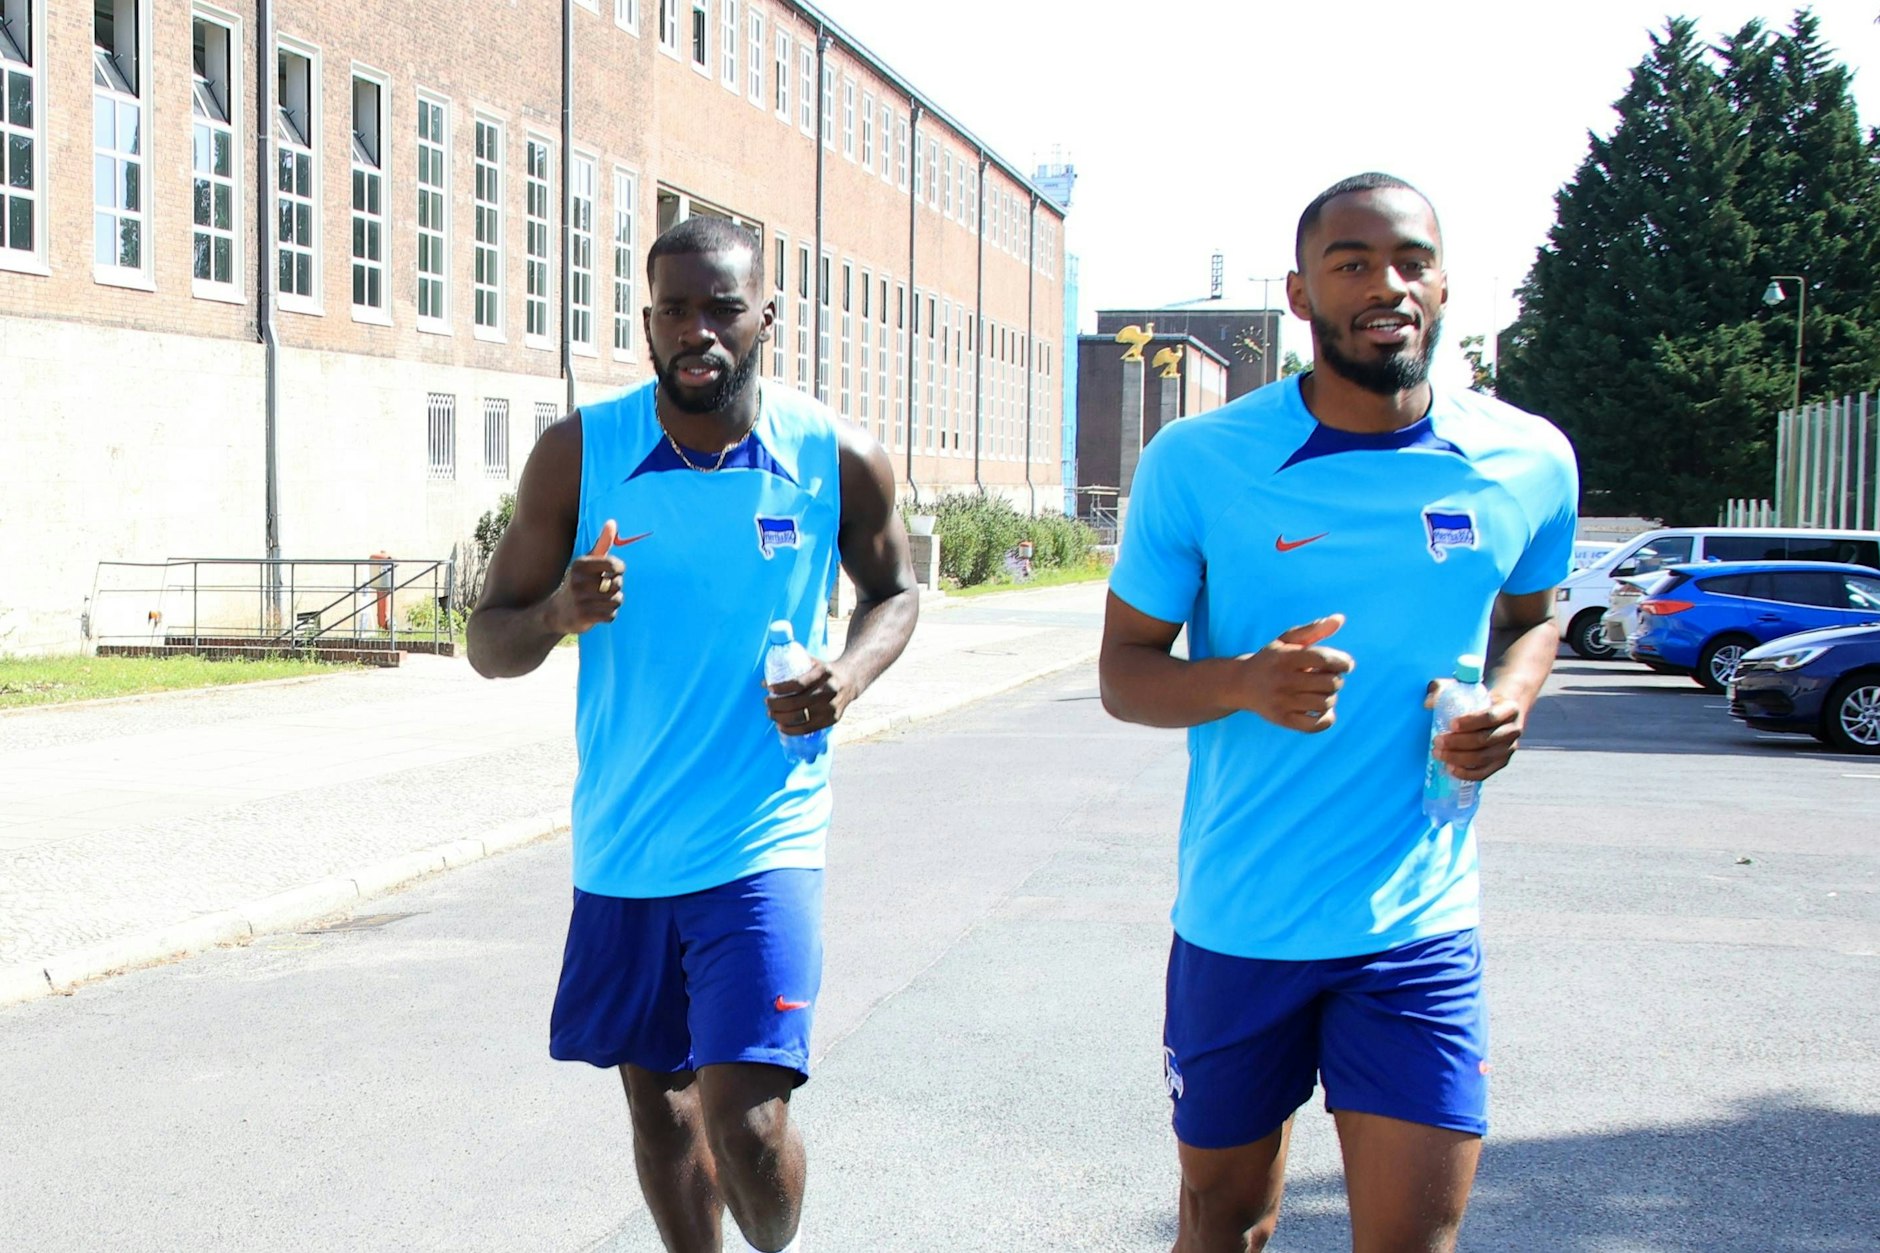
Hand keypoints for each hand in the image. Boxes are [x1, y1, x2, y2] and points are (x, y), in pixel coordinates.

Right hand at [549, 519, 624, 634]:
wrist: (555, 612)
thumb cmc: (578, 583)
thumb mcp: (586, 562)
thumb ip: (602, 544)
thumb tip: (612, 521)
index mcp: (580, 565)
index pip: (614, 566)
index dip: (619, 570)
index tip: (613, 573)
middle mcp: (578, 581)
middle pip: (618, 585)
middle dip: (615, 589)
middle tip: (603, 590)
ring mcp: (579, 600)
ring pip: (616, 601)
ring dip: (612, 603)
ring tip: (601, 601)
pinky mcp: (583, 616)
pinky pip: (611, 615)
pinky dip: (608, 615)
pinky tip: (598, 613)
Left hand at [765, 658, 853, 735]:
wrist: (851, 680)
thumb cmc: (825, 671)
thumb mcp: (814, 663)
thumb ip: (793, 667)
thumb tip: (765, 681)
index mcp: (823, 673)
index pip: (798, 683)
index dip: (780, 688)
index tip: (768, 688)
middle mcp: (829, 690)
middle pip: (796, 703)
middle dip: (776, 705)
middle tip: (767, 703)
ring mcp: (832, 707)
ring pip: (801, 717)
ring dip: (781, 718)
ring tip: (771, 714)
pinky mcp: (832, 719)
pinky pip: (809, 728)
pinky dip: (792, 729)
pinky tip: (781, 727)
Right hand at [1229, 615, 1354, 733]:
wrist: (1240, 684)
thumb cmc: (1271, 659)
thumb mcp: (1287, 640)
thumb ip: (1314, 629)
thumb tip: (1340, 619)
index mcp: (1285, 657)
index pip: (1324, 659)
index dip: (1342, 662)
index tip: (1345, 664)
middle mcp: (1282, 680)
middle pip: (1329, 683)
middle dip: (1336, 680)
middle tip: (1330, 678)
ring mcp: (1281, 702)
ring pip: (1325, 703)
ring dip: (1331, 697)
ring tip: (1323, 692)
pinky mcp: (1282, 719)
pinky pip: (1315, 725)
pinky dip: (1327, 719)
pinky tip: (1323, 711)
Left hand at [1425, 683, 1526, 781]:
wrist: (1501, 711)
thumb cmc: (1480, 699)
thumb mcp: (1467, 688)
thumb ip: (1445, 689)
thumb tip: (1428, 703)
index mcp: (1509, 708)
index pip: (1491, 717)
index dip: (1470, 722)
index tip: (1451, 724)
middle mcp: (1513, 730)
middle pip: (1484, 740)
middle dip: (1457, 743)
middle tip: (1437, 741)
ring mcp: (1509, 748)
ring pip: (1483, 758)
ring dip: (1458, 758)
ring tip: (1438, 753)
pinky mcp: (1501, 762)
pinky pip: (1484, 772)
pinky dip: (1466, 773)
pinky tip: (1450, 768)